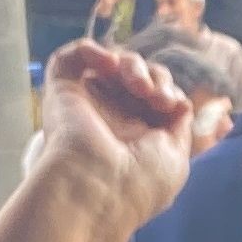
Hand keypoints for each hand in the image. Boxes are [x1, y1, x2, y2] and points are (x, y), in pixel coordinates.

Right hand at [29, 40, 193, 237]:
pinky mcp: (61, 93)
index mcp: (134, 135)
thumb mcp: (175, 157)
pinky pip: (71, 57)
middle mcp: (109, 119)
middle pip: (136, 75)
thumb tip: (179, 101)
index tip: (173, 106)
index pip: (153, 95)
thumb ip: (178, 126)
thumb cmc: (137, 185)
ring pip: (110, 63)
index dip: (167, 90)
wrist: (96, 192)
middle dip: (154, 76)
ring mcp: (85, 105)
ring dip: (132, 64)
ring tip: (140, 87)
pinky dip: (92, 50)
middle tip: (158, 98)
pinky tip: (109, 65)